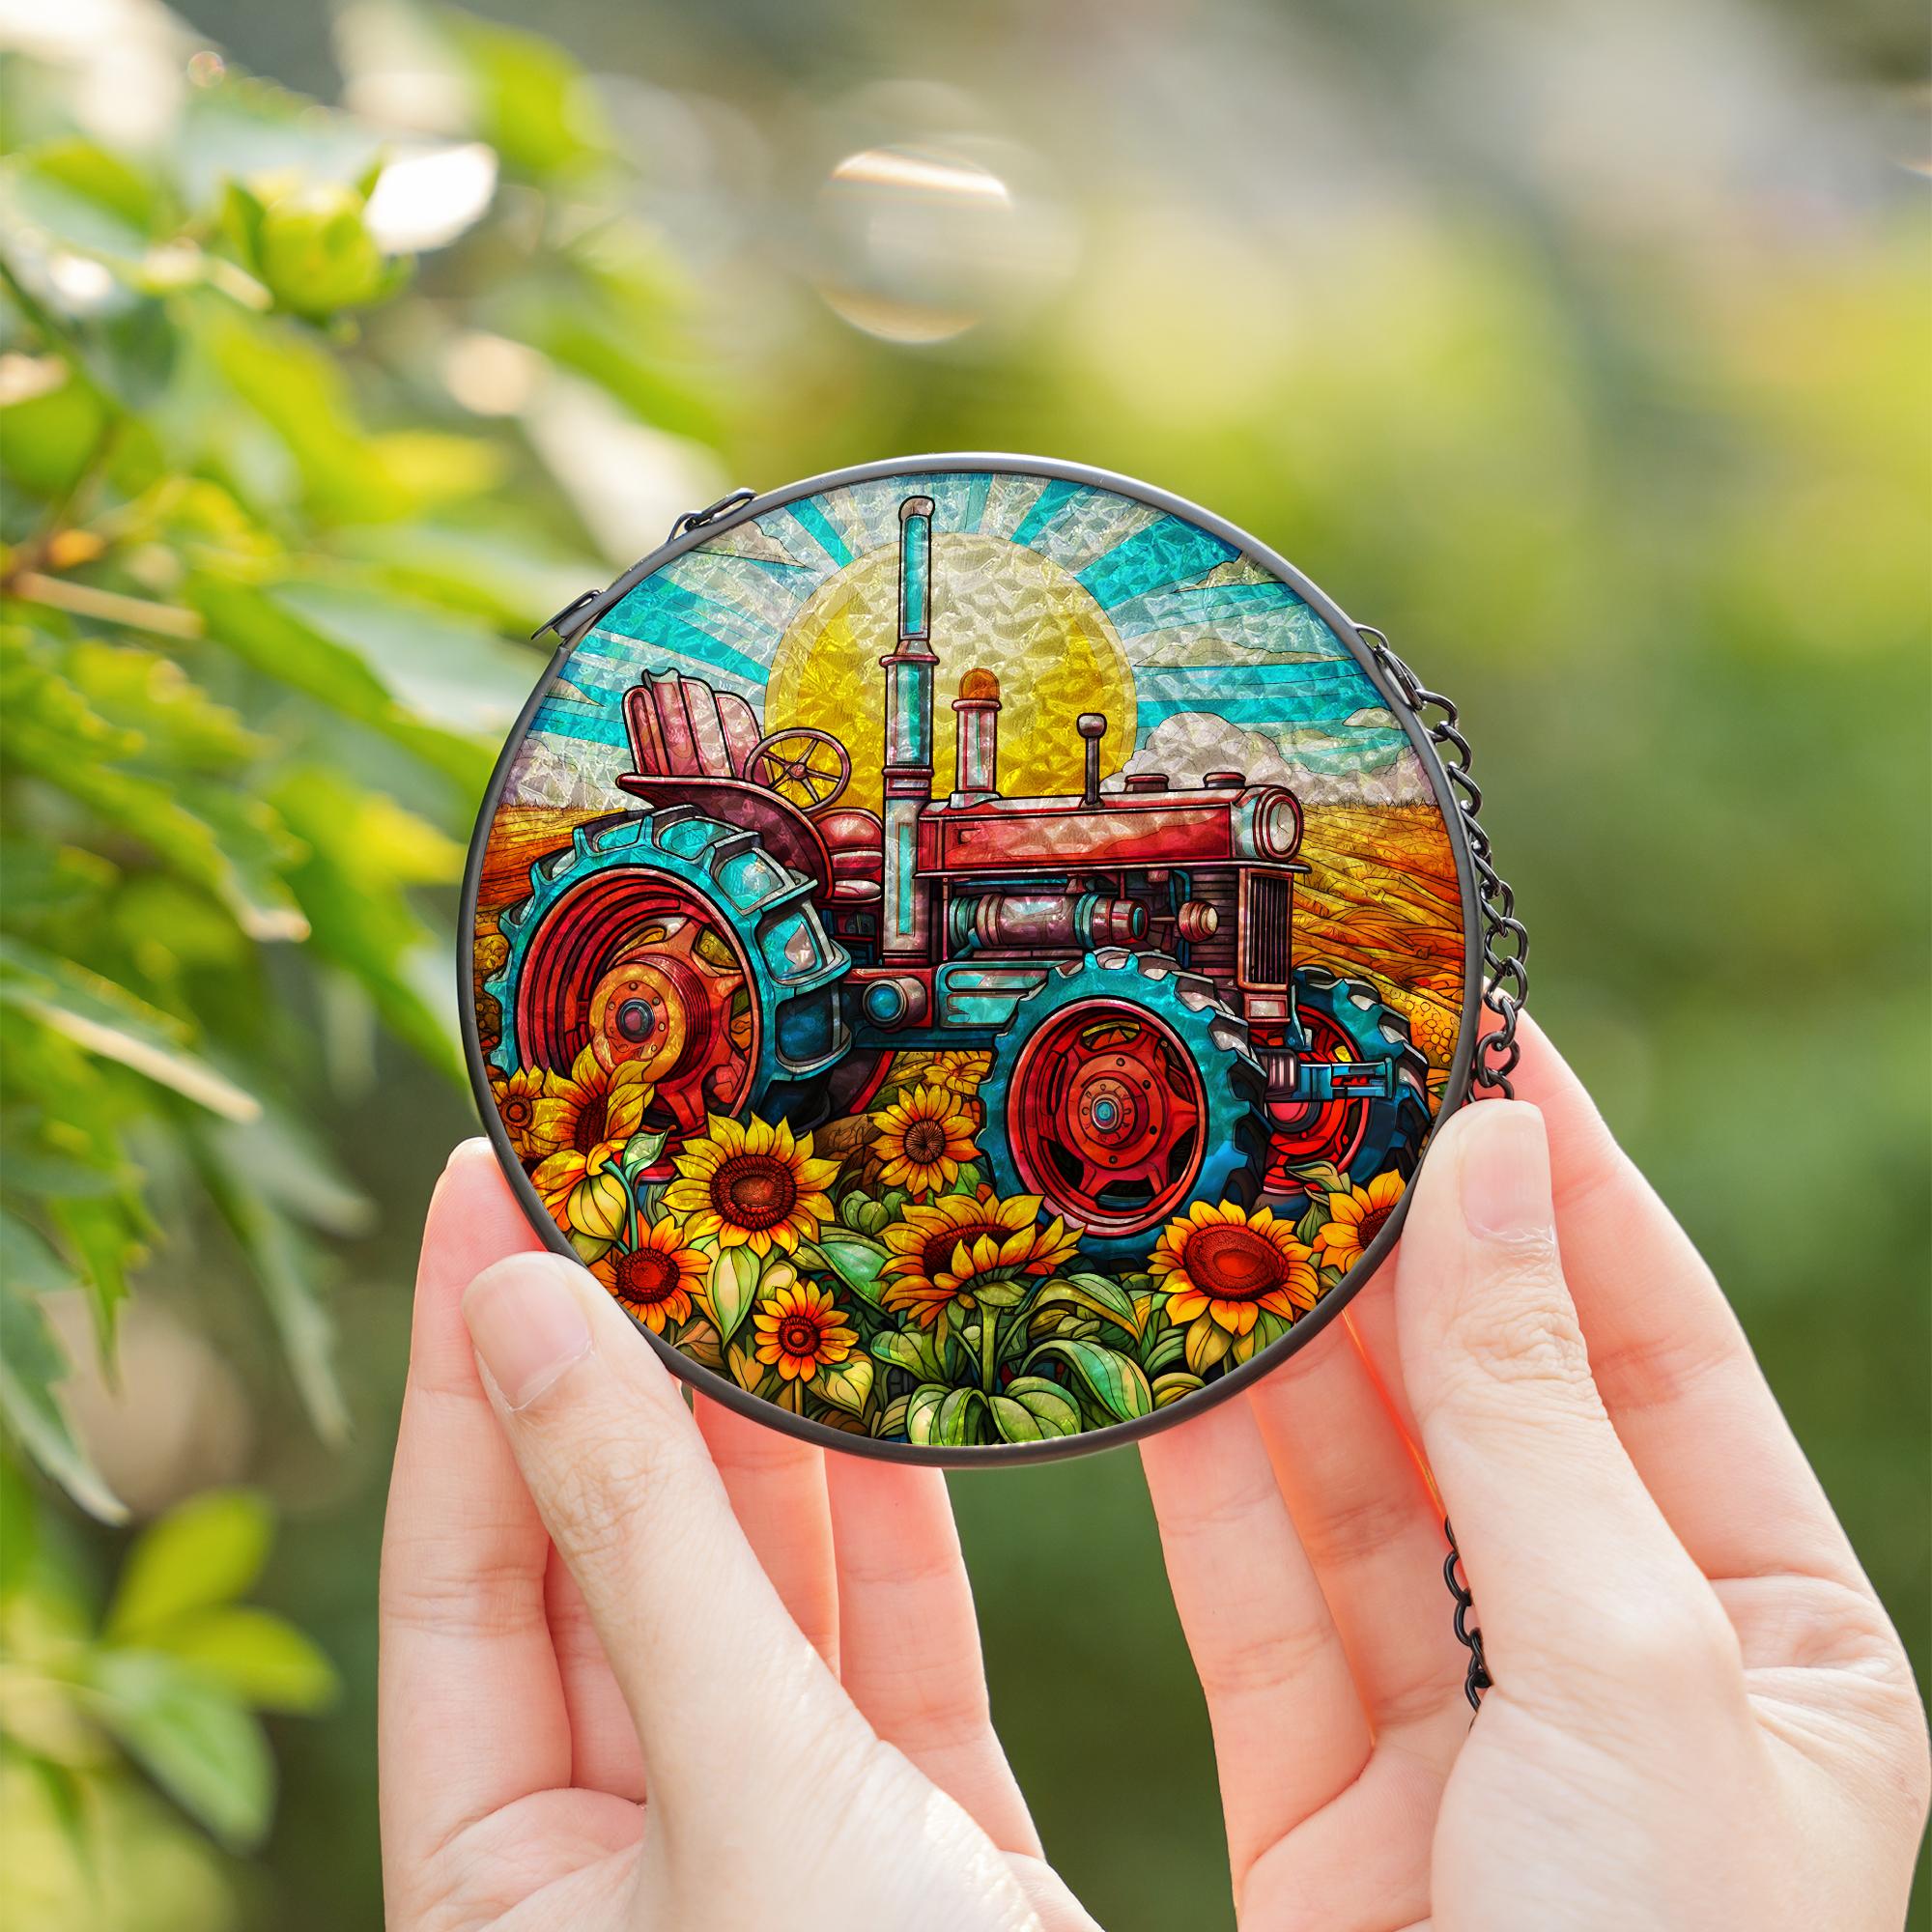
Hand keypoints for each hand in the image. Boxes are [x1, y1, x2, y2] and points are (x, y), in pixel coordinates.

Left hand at [378, 1142, 1100, 1931]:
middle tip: (658, 1174)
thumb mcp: (733, 1786)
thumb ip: (637, 1543)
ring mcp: (772, 1825)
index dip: (467, 1355)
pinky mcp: (915, 1829)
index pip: (460, 1553)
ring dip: (770, 1421)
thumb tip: (518, 1311)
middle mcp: (619, 1844)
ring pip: (754, 1578)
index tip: (489, 1179)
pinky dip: (897, 1518)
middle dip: (631, 1357)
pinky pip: (889, 1639)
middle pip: (606, 1543)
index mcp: (499, 1872)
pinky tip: (899, 1392)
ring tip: (778, 1238)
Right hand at [1141, 1017, 1929, 1929]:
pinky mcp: (1336, 1797)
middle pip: (1488, 1399)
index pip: (1653, 1336)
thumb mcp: (1633, 1679)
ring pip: (1358, 1490)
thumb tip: (1490, 1164)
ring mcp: (1474, 1729)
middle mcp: (1622, 1662)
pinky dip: (1208, 1480)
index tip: (1468, 1023)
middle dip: (1391, 1247)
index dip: (1561, 1171)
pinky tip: (1158, 1367)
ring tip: (1201, 1198)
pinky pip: (1264, 1598)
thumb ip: (1536, 1419)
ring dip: (1282, 1349)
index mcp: (1767, 1628)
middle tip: (1294, 1093)